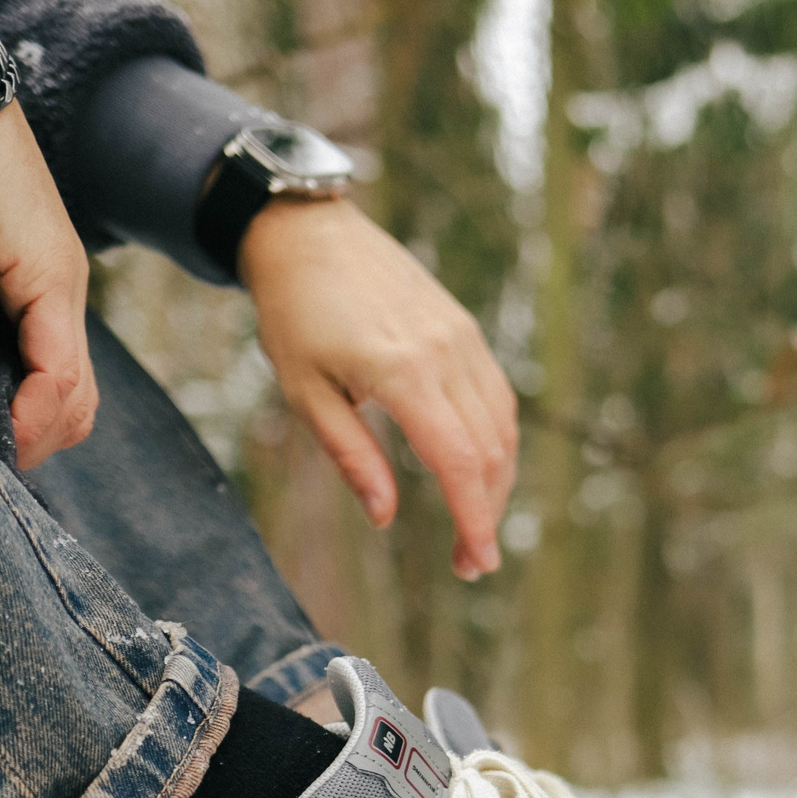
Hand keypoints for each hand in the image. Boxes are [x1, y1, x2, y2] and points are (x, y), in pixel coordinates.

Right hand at [0, 0, 95, 467]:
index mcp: (28, 296)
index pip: (46, 392)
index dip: (11, 431)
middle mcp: (58, 297)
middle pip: (70, 410)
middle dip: (20, 448)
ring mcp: (61, 288)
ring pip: (72, 402)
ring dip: (24, 440)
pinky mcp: (51, 277)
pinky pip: (60, 370)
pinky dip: (33, 412)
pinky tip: (0, 430)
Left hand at [238, 198, 518, 579]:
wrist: (307, 233)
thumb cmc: (293, 313)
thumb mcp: (304, 393)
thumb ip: (352, 457)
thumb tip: (385, 517)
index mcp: (402, 372)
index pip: (459, 463)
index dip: (474, 521)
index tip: (477, 564)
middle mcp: (444, 353)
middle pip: (491, 451)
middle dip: (487, 514)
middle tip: (469, 562)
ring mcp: (461, 336)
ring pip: (503, 425)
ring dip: (497, 482)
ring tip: (474, 522)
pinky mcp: (463, 328)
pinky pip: (496, 395)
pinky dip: (495, 441)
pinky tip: (476, 469)